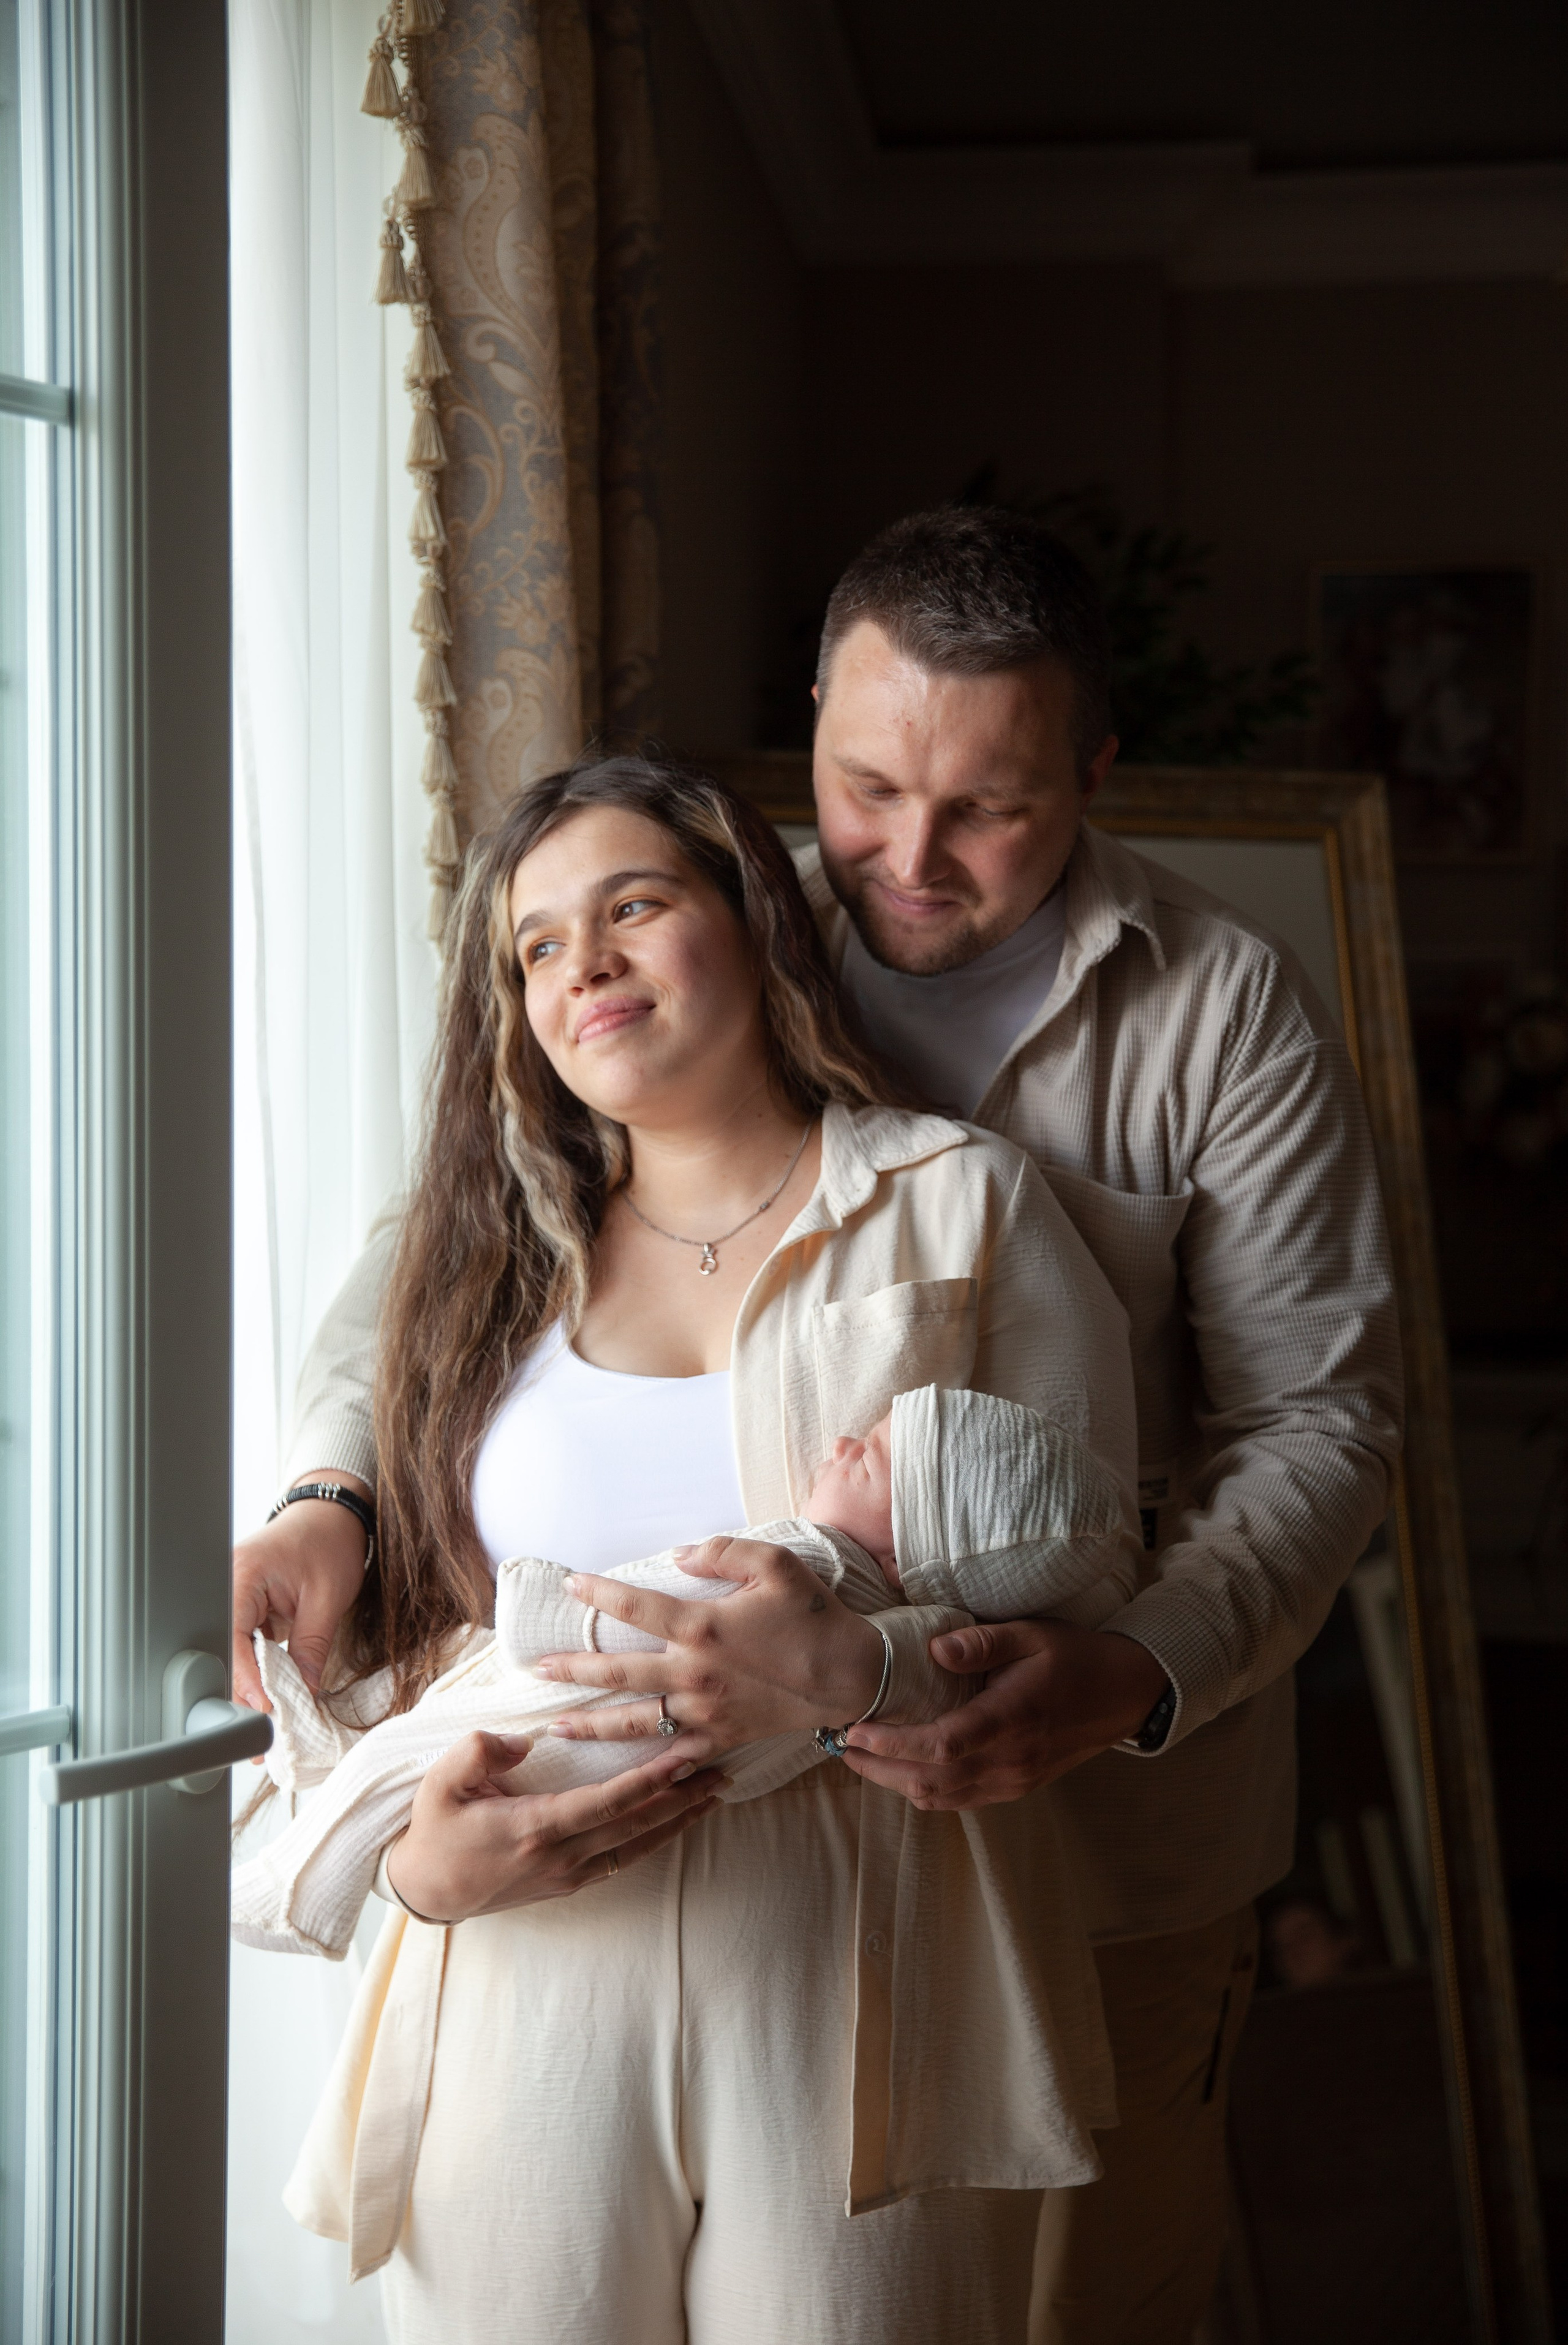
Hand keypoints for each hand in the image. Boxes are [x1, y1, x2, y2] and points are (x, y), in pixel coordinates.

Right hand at [231, 1475, 370, 1711]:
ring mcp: (233, 1600)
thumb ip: (312, 1647)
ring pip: (233, 1656)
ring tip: (265, 1726)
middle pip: (225, 1653)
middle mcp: (227, 1588)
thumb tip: (303, 1694)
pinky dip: (258, 1673)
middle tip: (260, 1735)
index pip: (231, 1639)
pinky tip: (270, 1699)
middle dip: (242, 1695)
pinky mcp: (244, 1610)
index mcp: (241, 1576)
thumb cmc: (329, 1542)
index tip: (265, 1711)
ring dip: (250, 1689)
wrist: (331, 1515)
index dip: (246, 1680)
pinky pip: (244, 1648)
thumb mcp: (327, 1598)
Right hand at [384, 1730, 728, 1920]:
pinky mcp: (568, 1884)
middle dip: (682, 1797)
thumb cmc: (436, 1828)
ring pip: (637, 1846)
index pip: (607, 1802)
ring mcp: (567, 1875)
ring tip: (714, 1795)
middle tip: (721, 1770)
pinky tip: (675, 1824)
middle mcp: (561, 1856)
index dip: (650, 1779)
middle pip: (636, 1825)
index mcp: (535, 1827)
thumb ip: (479, 1752)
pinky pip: (623, 1860)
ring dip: (678, 1820)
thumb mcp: (441, 1782)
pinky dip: (655, 1839)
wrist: (426, 1889)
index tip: (685, 1755)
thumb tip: (521, 1740)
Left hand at [533, 1536, 885, 1763]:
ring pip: (633, 1722)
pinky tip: (619, 1768)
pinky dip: (643, 1763)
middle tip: (537, 1669)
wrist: (851, 1676)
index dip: (598, 1595)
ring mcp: (705, 1712)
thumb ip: (723, 1553)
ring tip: (557, 1726)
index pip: (635, 1607)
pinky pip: (673, 1755)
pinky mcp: (721, 1739)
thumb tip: (678, 1554)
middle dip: (573, 1670)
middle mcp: (694, 1673)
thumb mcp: (775, 1565)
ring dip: (590, 1724)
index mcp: (703, 1627)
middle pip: (618, 1673)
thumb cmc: (814, 1616)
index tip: (570, 1586)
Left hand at [842, 1620, 1168, 1811]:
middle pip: (931, 1782)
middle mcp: (1010, 1761)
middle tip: (839, 1745)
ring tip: (860, 1757)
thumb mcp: (1032, 1634)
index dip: (892, 1745)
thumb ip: (983, 1642)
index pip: (941, 1746)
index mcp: (1011, 1721)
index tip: (855, 1730)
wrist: (1124, 1694)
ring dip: (896, 1782)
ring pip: (942, 1797)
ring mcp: (1014, 1781)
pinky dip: (926, 1789)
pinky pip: (961, 1799)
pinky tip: (904, 1768)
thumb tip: (934, 1649)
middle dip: (878, 1769)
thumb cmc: (1075, 1657)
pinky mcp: (1016, 1787)